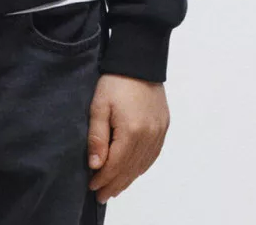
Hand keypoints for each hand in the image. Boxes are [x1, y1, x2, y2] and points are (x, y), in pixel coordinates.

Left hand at [87, 73, 169, 204]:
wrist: (139, 61)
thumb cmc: (115, 80)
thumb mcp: (99, 105)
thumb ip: (97, 136)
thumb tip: (96, 165)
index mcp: (132, 131)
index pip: (116, 165)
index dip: (103, 178)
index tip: (91, 186)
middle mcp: (149, 136)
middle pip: (130, 169)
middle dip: (114, 184)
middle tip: (101, 195)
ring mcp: (158, 132)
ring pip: (142, 165)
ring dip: (128, 178)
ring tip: (114, 188)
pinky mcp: (163, 126)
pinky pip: (153, 154)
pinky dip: (141, 167)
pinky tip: (133, 172)